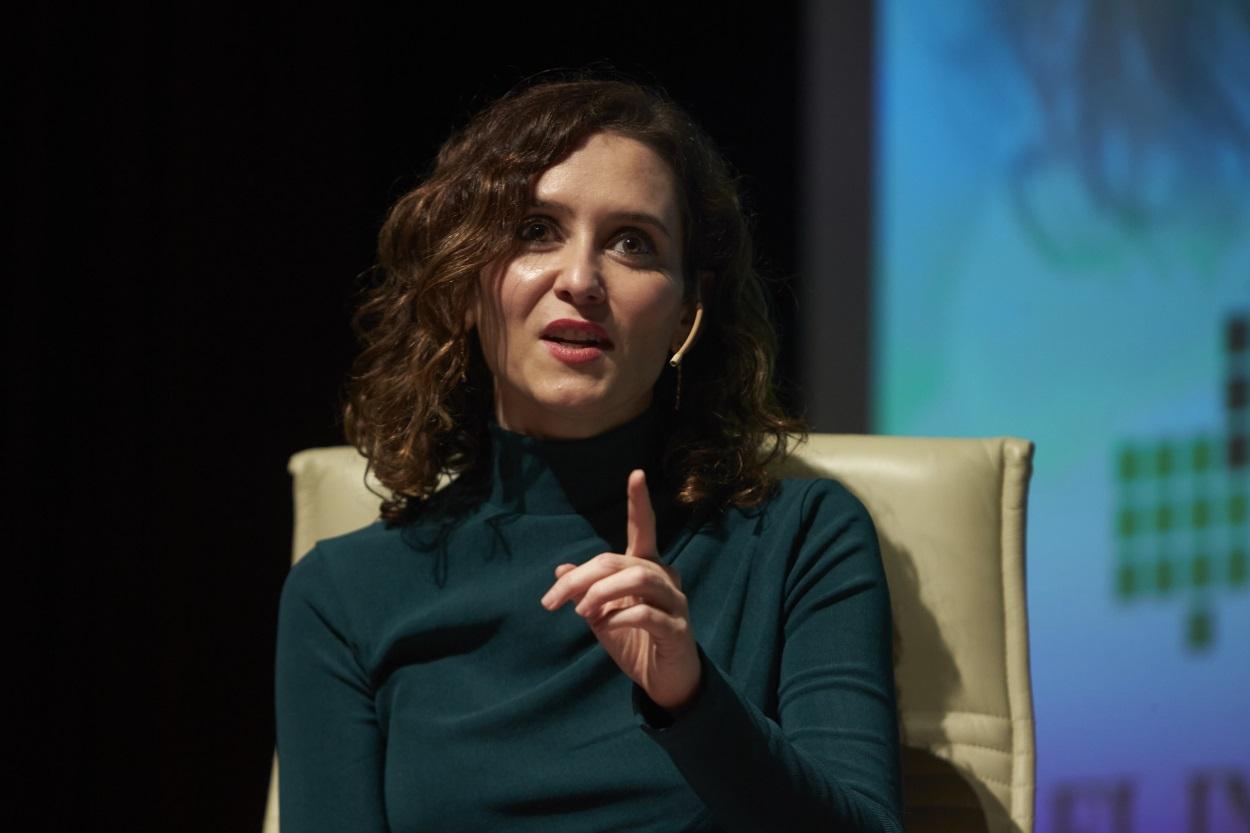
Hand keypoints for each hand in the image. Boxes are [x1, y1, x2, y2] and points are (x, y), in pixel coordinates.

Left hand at [540, 469, 701, 712]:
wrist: (664, 681)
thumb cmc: (634, 641)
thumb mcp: (601, 616)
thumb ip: (585, 591)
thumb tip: (561, 567)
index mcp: (645, 568)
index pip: (643, 529)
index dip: (639, 502)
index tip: (636, 474)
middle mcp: (664, 576)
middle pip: (618, 560)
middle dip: (580, 578)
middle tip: (552, 601)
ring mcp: (674, 601)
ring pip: (638, 577)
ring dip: (600, 593)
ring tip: (582, 613)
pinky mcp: (677, 628)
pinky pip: (647, 612)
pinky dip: (620, 617)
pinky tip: (606, 627)